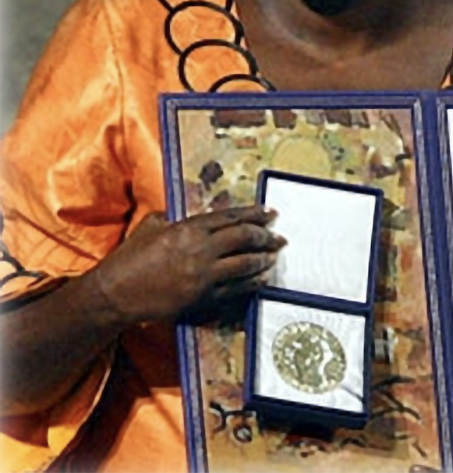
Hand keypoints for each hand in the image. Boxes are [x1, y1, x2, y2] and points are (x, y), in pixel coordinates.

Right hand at [87, 206, 284, 325]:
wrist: (115, 293)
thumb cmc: (130, 257)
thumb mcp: (151, 226)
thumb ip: (172, 217)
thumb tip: (184, 215)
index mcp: (188, 228)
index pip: (231, 217)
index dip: (254, 214)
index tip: (270, 212)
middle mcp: (200, 249)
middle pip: (243, 238)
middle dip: (265, 236)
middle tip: (278, 236)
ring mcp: (202, 275)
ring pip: (244, 264)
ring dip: (263, 259)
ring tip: (274, 255)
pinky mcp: (201, 298)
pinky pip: (234, 289)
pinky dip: (251, 283)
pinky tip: (261, 279)